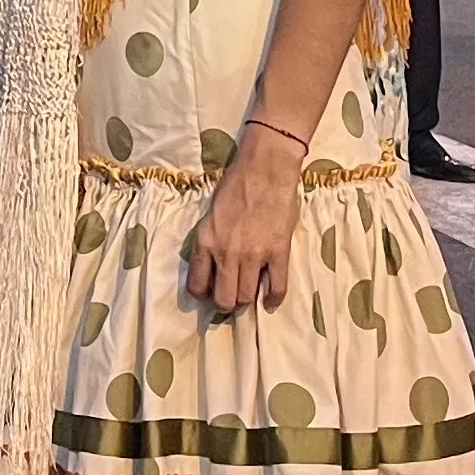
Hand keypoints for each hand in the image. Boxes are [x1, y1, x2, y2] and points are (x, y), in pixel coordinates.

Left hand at [184, 127, 299, 313]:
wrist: (265, 170)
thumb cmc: (236, 186)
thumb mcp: (211, 215)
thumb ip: (211, 241)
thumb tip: (214, 266)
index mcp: (206, 242)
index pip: (197, 286)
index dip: (204, 295)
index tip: (211, 292)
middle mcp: (226, 253)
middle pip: (223, 300)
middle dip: (227, 304)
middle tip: (232, 298)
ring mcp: (253, 255)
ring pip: (246, 298)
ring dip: (248, 300)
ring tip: (251, 294)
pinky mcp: (278, 252)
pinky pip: (277, 287)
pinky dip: (273, 298)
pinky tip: (270, 299)